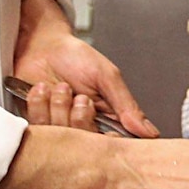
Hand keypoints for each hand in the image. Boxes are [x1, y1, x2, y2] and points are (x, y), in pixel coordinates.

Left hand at [13, 0, 158, 137]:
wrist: (41, 43)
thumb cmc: (75, 57)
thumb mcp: (107, 77)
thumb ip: (127, 105)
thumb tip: (150, 132)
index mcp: (108, 121)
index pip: (115, 144)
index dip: (109, 138)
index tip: (105, 126)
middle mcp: (84, 128)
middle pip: (86, 143)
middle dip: (81, 115)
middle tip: (81, 97)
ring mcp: (60, 128)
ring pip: (61, 134)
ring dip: (60, 105)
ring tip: (61, 87)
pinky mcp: (38, 124)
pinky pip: (38, 126)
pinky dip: (40, 103)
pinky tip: (42, 88)